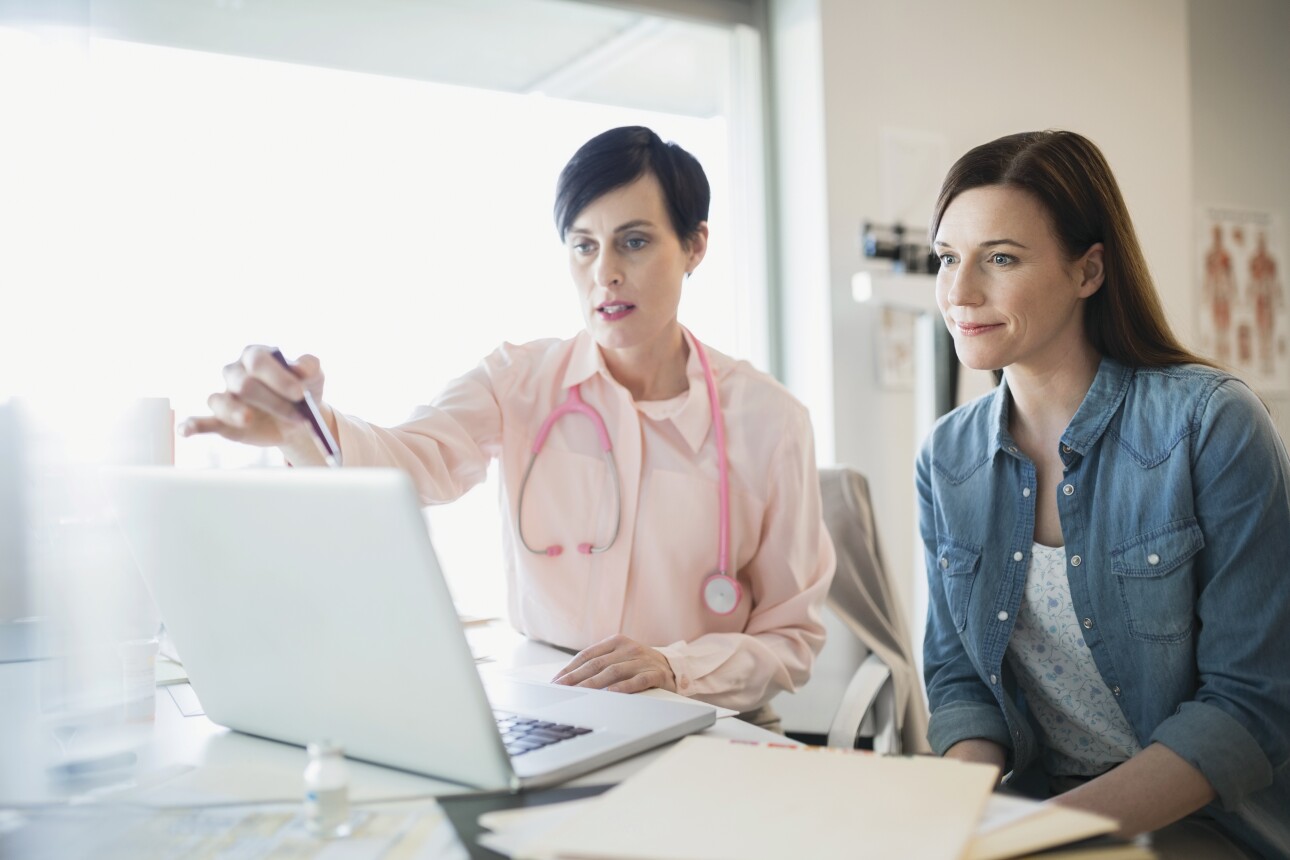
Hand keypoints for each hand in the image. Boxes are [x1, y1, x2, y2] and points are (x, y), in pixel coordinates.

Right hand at [177, 346, 330, 458]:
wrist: (301, 420)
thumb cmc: (303, 391)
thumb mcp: (314, 375)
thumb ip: (309, 366)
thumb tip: (298, 367)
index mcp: (255, 356)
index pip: (258, 361)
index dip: (277, 377)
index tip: (299, 393)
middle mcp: (235, 373)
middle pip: (244, 384)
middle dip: (272, 401)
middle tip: (298, 415)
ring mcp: (226, 397)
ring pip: (220, 401)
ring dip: (236, 412)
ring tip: (248, 419)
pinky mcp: (221, 421)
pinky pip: (201, 421)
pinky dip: (192, 425)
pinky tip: (186, 430)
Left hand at [551, 634, 676, 693]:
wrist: (675, 668)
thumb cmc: (640, 665)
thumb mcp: (620, 658)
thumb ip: (600, 664)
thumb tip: (569, 680)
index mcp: (616, 642)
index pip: (587, 655)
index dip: (570, 668)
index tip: (556, 681)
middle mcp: (629, 648)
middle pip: (597, 664)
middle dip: (576, 678)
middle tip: (561, 690)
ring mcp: (643, 660)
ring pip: (614, 672)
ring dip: (594, 684)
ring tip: (580, 694)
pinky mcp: (656, 674)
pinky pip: (638, 681)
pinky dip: (624, 687)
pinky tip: (612, 693)